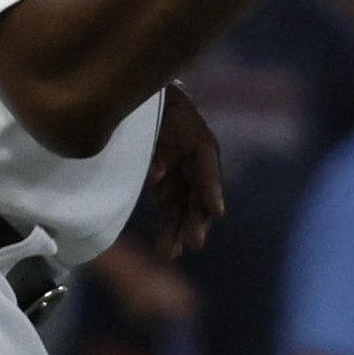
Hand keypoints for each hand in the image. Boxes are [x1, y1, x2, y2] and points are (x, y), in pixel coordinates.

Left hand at [136, 86, 228, 257]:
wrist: (138, 100)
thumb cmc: (150, 103)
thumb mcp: (156, 114)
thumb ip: (158, 144)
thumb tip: (158, 176)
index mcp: (198, 139)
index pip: (207, 163)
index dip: (211, 187)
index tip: (216, 211)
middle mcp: (193, 161)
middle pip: (198, 192)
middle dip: (196, 219)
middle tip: (195, 242)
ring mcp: (179, 175)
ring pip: (184, 206)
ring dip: (180, 231)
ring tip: (172, 254)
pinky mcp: (165, 186)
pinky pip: (169, 209)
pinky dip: (168, 226)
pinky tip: (167, 246)